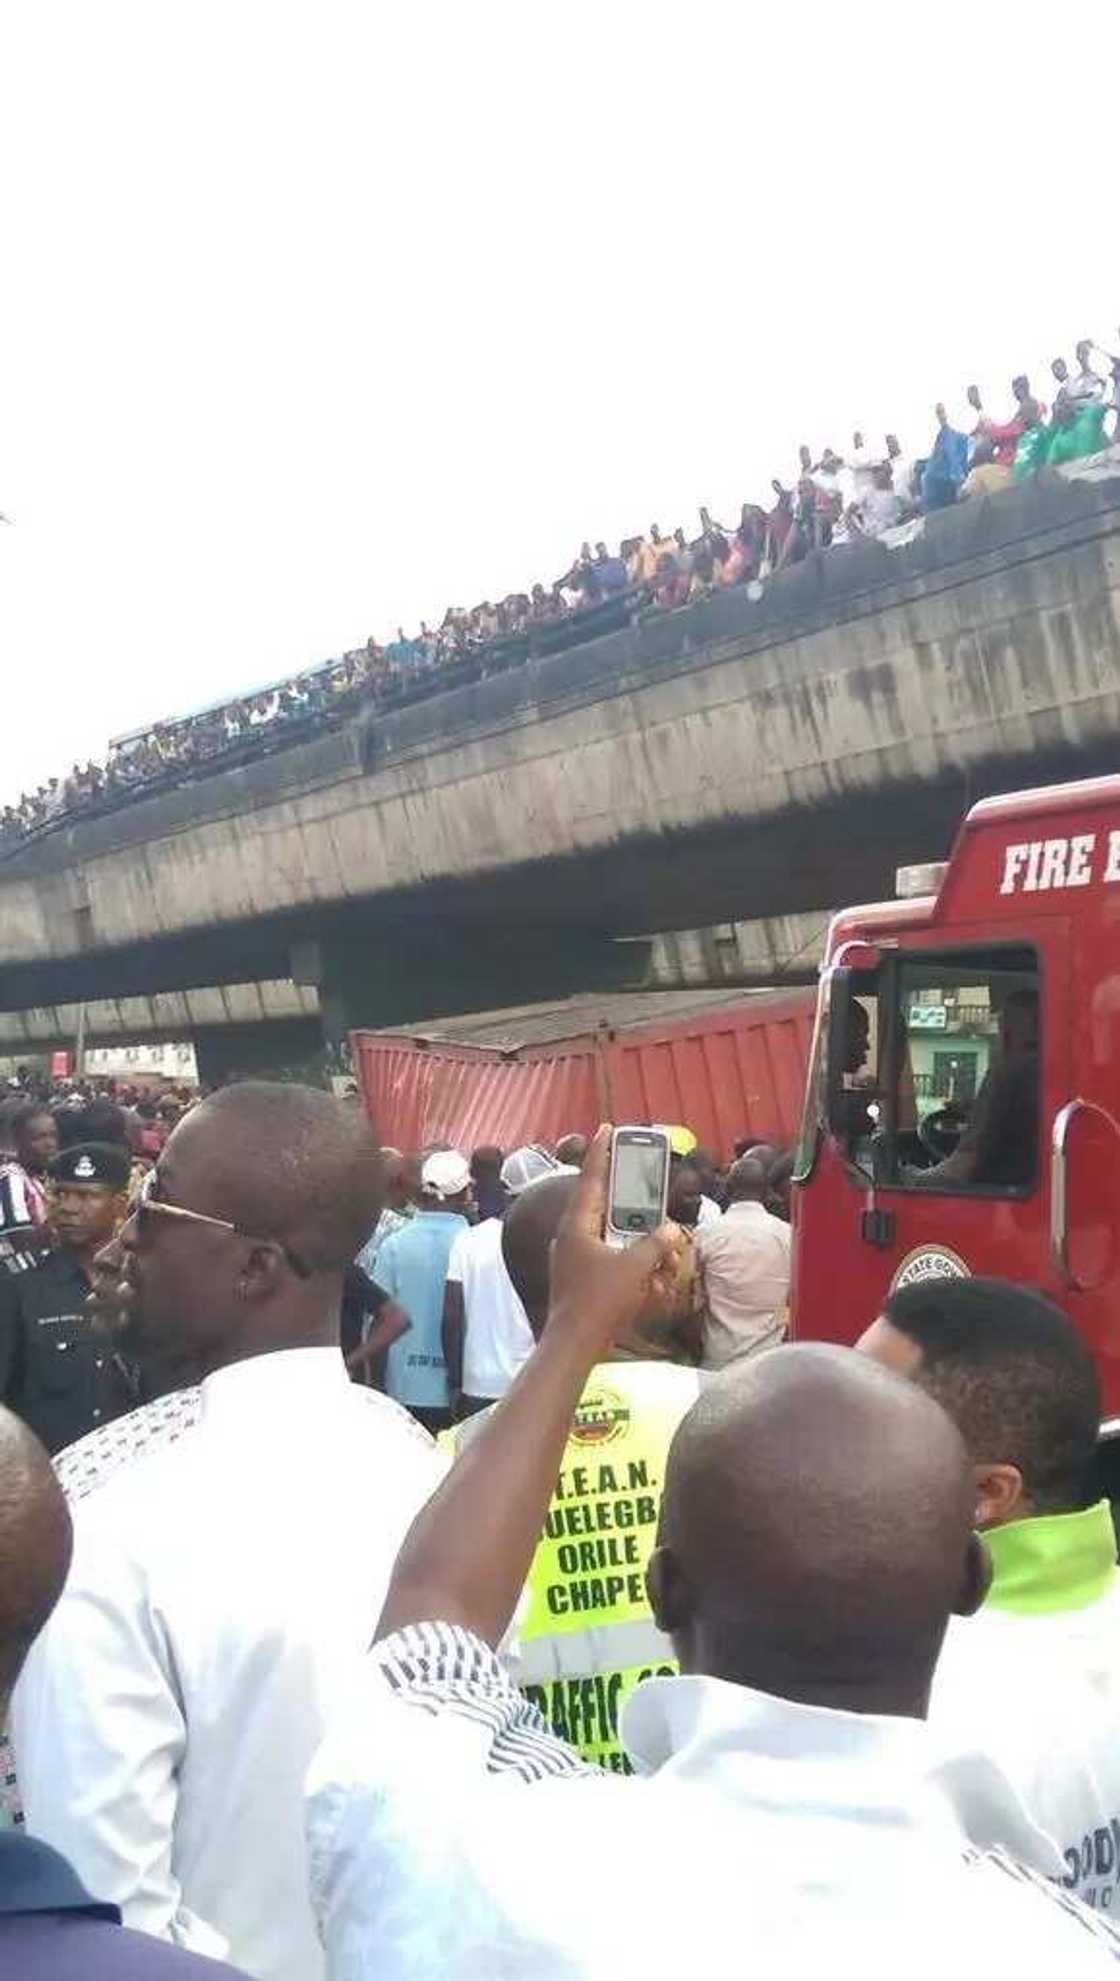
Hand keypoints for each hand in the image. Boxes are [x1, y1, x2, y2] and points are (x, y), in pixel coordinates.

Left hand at [547, 1125, 684, 1358]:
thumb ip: (654, 1244)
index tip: (605, 1129)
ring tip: (647, 1220)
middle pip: (597, 1201)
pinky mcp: (576, 1275)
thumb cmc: (598, 1302)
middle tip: (634, 1171)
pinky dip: (620, 1248)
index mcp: (576, 1225)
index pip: (590, 1178)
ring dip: (624, 1224)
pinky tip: (639, 1259)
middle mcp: (569, 1235)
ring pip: (600, 1228)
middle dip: (619, 1190)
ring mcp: (570, 1256)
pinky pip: (601, 1251)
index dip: (599, 1152)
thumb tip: (670, 1229)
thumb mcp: (633, 1268)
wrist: (572, 1344)